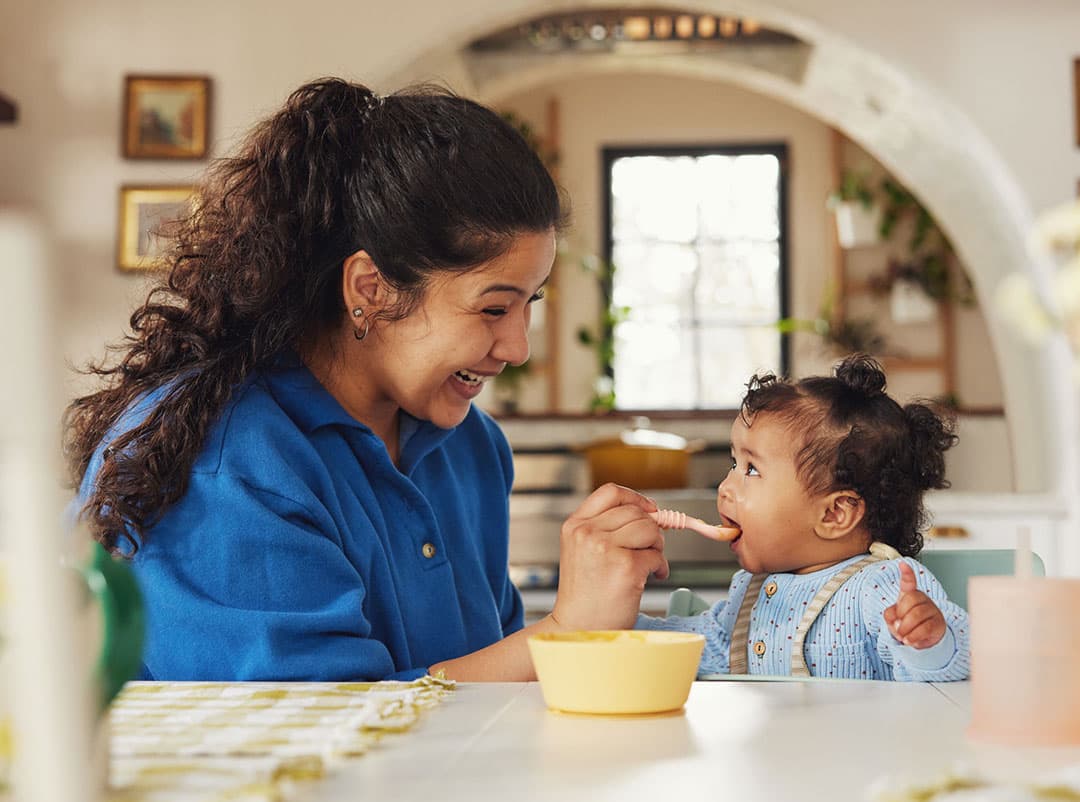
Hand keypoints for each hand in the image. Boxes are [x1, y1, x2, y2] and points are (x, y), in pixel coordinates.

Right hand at [551, 483, 668, 631]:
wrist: (578, 628)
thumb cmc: (585, 593)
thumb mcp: (582, 550)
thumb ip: (606, 528)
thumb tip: (651, 513)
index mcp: (575, 525)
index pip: (611, 492)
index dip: (635, 498)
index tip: (649, 509)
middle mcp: (587, 533)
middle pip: (636, 512)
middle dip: (650, 530)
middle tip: (648, 548)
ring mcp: (606, 549)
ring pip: (650, 530)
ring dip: (657, 546)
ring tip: (649, 563)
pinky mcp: (627, 568)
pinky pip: (657, 556)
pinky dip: (660, 567)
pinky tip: (651, 578)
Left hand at [882, 561, 946, 648]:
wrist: (921, 638)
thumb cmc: (906, 623)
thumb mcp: (893, 619)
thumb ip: (890, 615)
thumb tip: (896, 620)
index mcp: (909, 594)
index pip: (908, 582)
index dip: (906, 573)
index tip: (903, 564)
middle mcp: (922, 599)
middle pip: (910, 599)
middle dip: (900, 615)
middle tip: (897, 628)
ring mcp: (932, 610)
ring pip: (918, 614)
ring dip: (906, 628)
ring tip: (902, 636)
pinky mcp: (939, 624)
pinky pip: (925, 628)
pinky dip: (914, 636)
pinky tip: (910, 640)